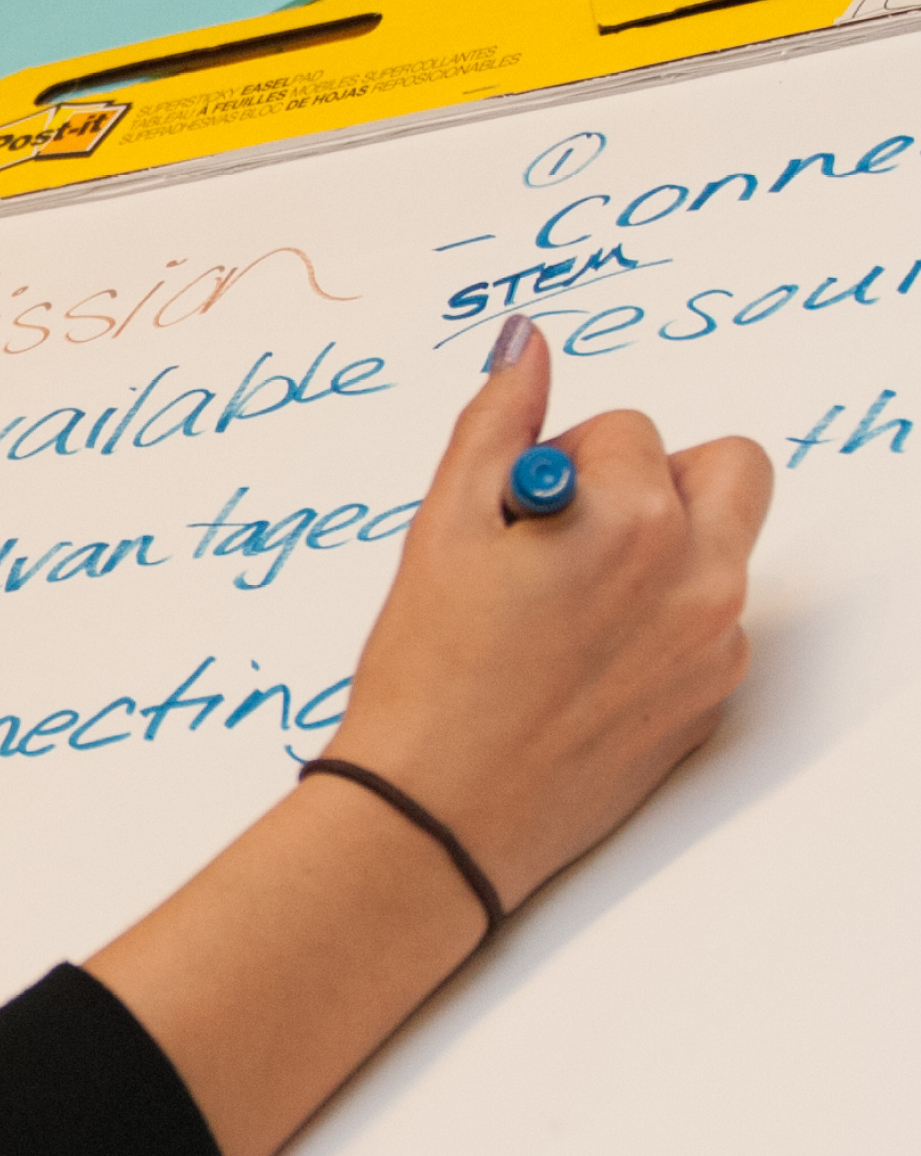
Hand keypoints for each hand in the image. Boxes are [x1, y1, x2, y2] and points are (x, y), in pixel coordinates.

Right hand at [321, 314, 771, 907]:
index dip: (556, 460)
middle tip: (568, 531)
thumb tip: (526, 343)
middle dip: (651, 478)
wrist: (440, 812)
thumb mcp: (441, 529)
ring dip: (657, 548)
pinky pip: (710, 620)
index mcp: (632, 520)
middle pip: (726, 467)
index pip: (626, 429)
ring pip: (719, 545)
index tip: (512, 512)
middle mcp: (697, 576)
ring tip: (561, 605)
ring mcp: (714, 643)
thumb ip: (494, 423)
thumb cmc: (428, 675)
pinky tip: (577, 657)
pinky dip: (658, 619)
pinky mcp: (711, 697)